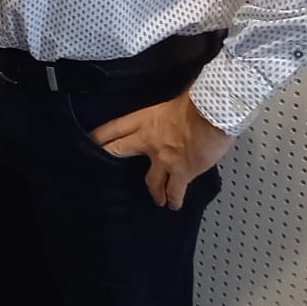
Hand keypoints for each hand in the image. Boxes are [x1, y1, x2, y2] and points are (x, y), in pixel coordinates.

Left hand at [92, 88, 232, 209]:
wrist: (214, 114)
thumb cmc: (201, 101)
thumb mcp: (179, 99)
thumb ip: (173, 108)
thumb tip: (182, 104)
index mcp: (146, 119)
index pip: (115, 127)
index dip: (101, 135)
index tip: (91, 141)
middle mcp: (149, 140)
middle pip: (119, 151)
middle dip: (110, 158)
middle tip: (100, 168)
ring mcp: (163, 159)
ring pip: (150, 181)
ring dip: (153, 191)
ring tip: (156, 198)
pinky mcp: (180, 173)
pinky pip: (173, 191)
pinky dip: (174, 200)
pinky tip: (174, 205)